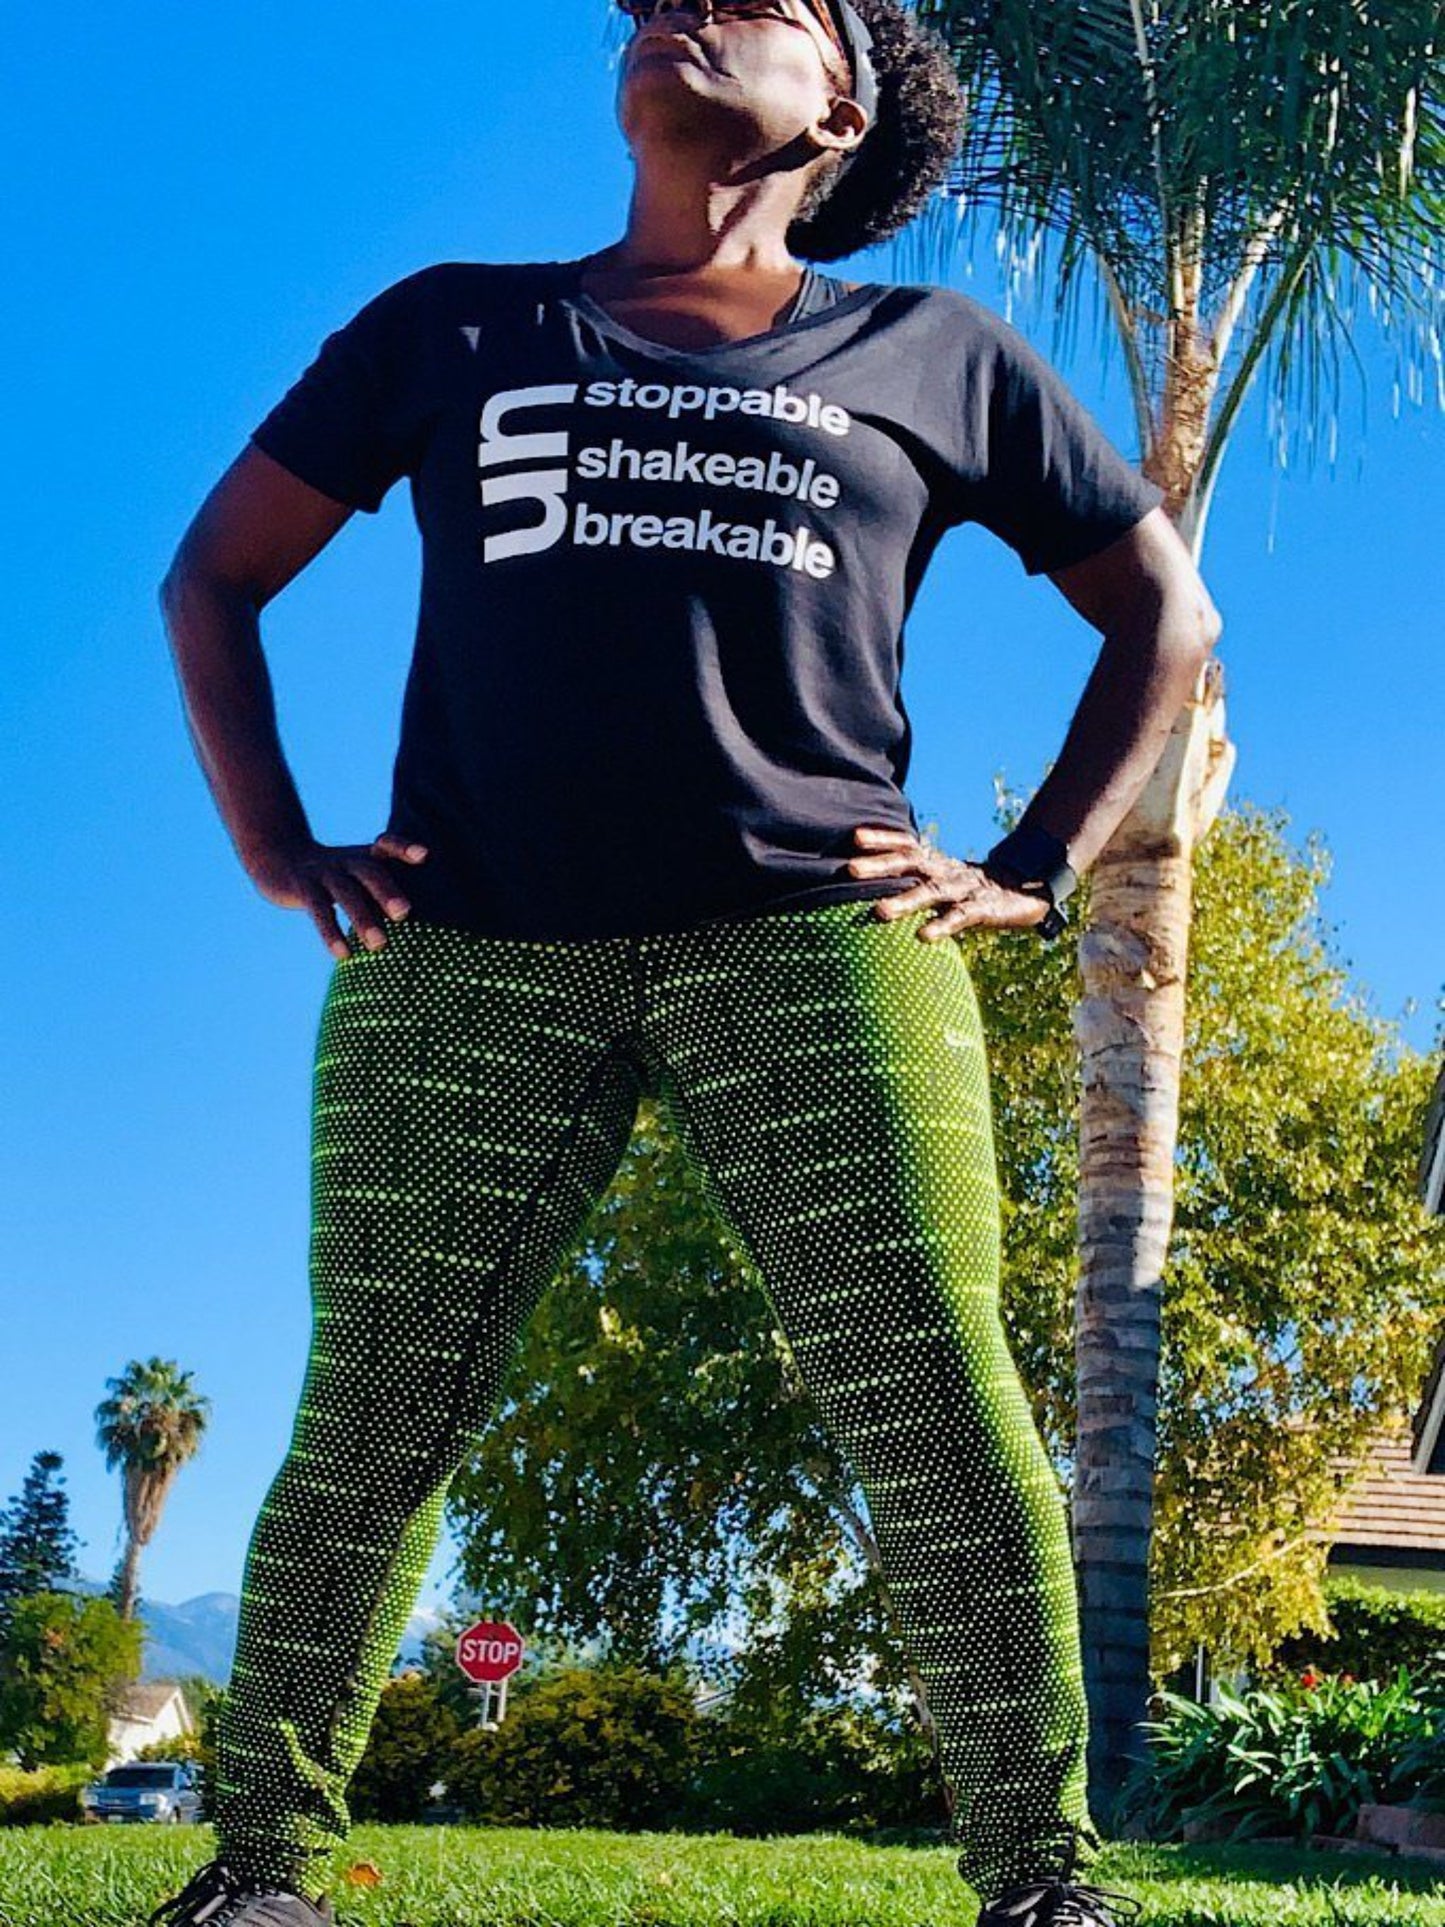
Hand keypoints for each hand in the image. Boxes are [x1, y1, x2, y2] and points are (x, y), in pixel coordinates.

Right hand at [245, 832, 428, 959]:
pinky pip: (318, 911)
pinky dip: (331, 933)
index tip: (423, 856)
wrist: (279, 859)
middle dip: (386, 891)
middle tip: (404, 912)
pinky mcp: (302, 888)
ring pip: (345, 894)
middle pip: (369, 872)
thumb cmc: (334, 877)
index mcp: (365, 856)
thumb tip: (414, 929)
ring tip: (379, 945)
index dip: (403, 848)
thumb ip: (382, 893)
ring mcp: (323, 873)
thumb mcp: (358, 876)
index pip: (387, 845)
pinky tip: (343, 955)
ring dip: (362, 919)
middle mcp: (347, 862)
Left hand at [845, 824, 1050, 940]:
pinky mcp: (983, 909)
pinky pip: (960, 917)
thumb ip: (915, 879)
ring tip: (879, 912)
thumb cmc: (971, 888)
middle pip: (912, 862)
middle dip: (881, 865)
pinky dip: (942, 926)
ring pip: (932, 892)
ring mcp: (965, 889)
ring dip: (905, 901)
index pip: (907, 844)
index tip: (855, 837)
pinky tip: (923, 936)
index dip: (883, 839)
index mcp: (936, 862)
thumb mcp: (943, 878)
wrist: (1025, 889)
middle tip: (851, 870)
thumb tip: (875, 886)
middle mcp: (947, 870)